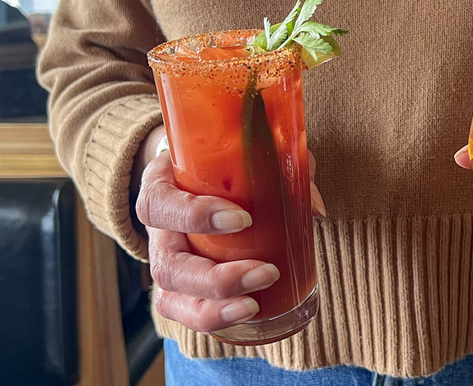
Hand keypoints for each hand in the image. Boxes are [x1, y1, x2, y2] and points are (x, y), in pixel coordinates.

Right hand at [135, 134, 324, 331]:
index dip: (195, 215)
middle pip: (168, 266)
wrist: (190, 176)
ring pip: (172, 297)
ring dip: (216, 306)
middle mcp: (158, 231)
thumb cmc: (218, 164)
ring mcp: (166, 263)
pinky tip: (248, 313)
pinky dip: (214, 319)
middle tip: (267, 271)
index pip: (160, 204)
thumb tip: (314, 207)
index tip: (242, 218)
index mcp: (162, 188)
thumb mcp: (240, 153)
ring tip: (256, 305)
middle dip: (216, 278)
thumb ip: (280, 168)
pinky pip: (184, 313)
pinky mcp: (177, 289)